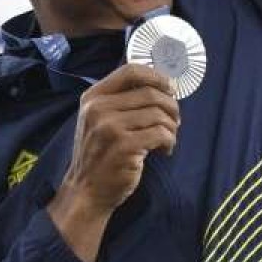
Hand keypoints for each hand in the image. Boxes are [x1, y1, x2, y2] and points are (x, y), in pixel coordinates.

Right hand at [55, 64, 180, 218]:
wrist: (86, 190)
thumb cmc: (99, 154)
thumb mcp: (98, 119)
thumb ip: (120, 100)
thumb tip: (162, 85)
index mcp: (93, 97)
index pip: (131, 71)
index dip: (156, 76)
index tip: (170, 88)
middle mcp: (99, 108)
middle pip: (150, 93)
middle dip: (170, 106)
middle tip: (175, 120)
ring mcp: (110, 127)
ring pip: (158, 114)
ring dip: (171, 127)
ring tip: (168, 139)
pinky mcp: (124, 146)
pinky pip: (161, 134)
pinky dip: (169, 141)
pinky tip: (165, 150)